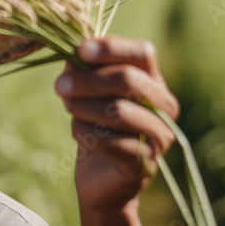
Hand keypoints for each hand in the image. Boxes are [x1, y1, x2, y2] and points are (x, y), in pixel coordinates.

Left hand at [54, 36, 180, 212]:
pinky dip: (84, 132)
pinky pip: (108, 140)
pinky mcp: (144, 163)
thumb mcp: (87, 91)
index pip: (143, 52)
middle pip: (129, 79)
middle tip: (59, 85)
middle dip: (87, 80)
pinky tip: (80, 132)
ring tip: (69, 108)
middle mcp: (165, 107)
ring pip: (118, 110)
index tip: (80, 50)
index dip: (111, 48)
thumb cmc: (95, 125)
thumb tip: (73, 51)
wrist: (101, 177)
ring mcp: (160, 137)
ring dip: (83, 106)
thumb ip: (83, 68)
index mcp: (154, 82)